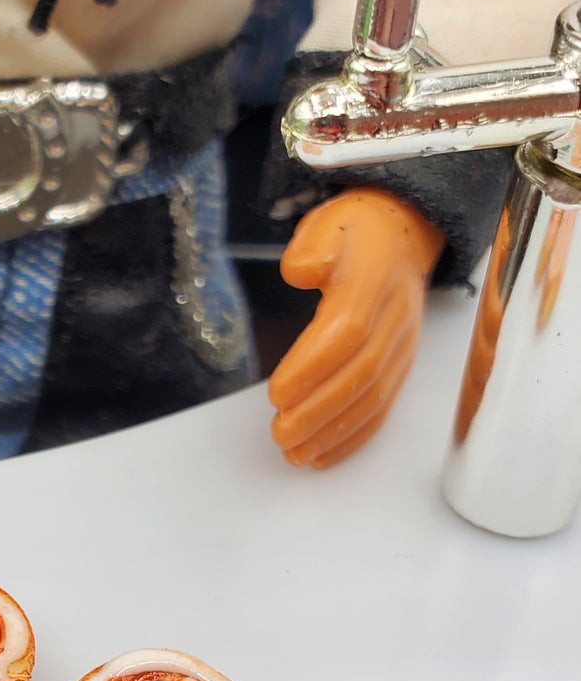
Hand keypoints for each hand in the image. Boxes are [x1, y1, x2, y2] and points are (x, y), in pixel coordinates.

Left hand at [268, 188, 443, 468]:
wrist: (404, 236)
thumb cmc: (355, 234)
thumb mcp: (328, 224)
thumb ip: (312, 247)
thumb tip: (301, 273)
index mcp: (374, 282)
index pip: (346, 332)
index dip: (312, 367)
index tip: (276, 394)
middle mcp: (394, 319)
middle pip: (359, 374)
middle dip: (317, 411)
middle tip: (279, 434)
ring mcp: (402, 345)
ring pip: (373, 397)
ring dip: (333, 431)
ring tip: (295, 454)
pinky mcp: (402, 364)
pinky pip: (383, 406)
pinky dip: (354, 436)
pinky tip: (324, 455)